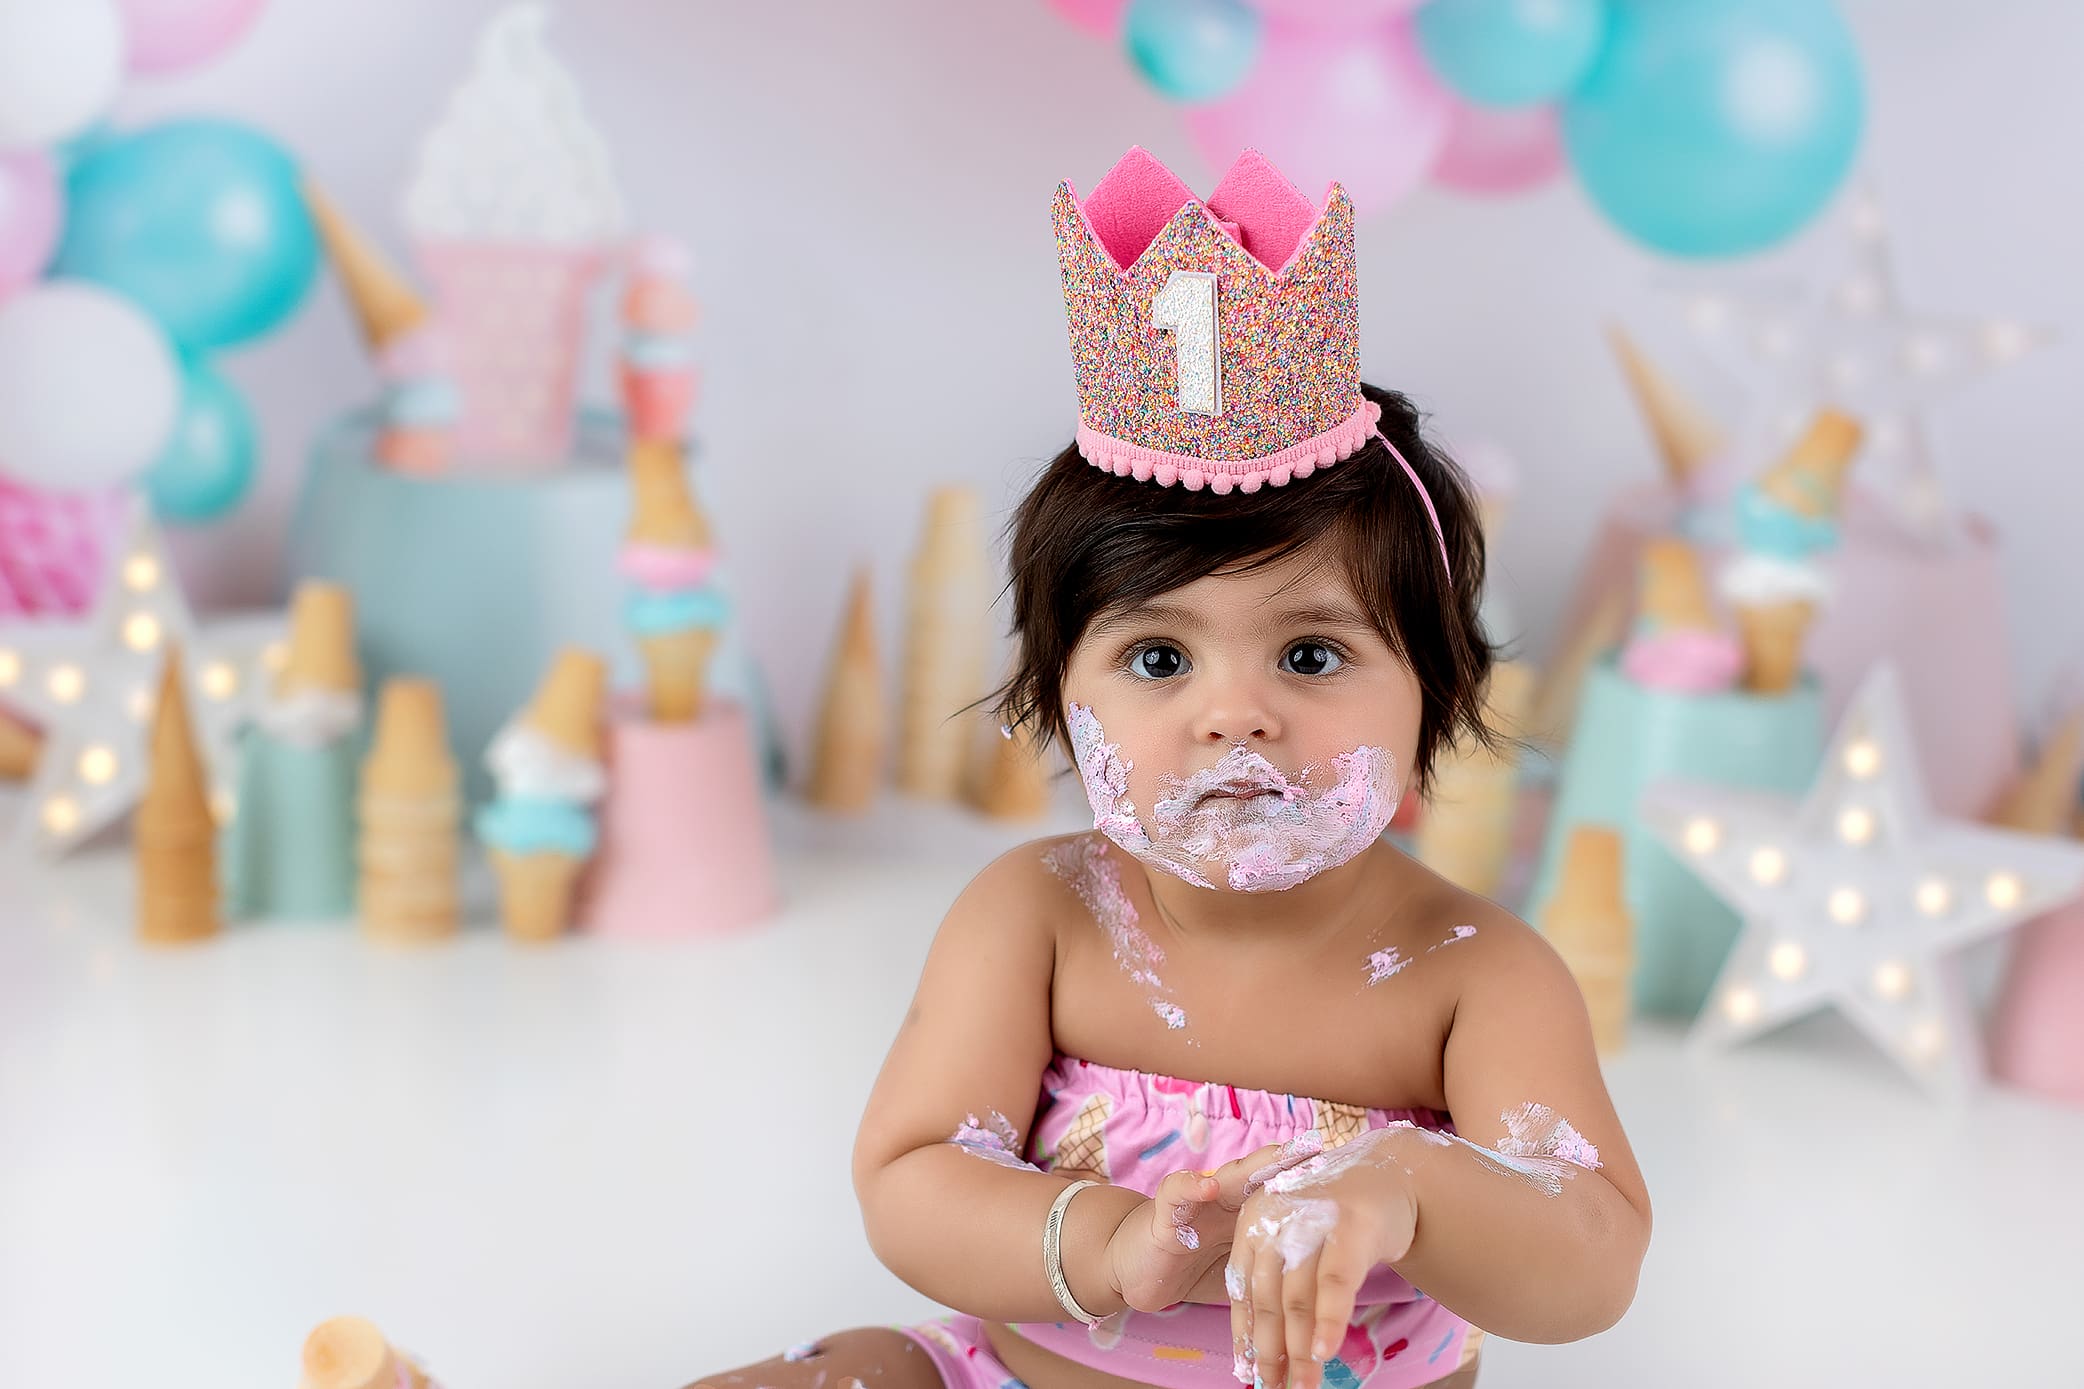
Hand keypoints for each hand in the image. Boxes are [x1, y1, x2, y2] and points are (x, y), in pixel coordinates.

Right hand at [1103, 1135, 1329, 1316]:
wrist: (1135, 1269)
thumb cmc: (1192, 1265)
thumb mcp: (1240, 1268)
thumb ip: (1273, 1267)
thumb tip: (1328, 1280)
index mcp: (1244, 1212)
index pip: (1279, 1190)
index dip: (1306, 1181)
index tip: (1342, 1170)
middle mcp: (1222, 1200)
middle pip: (1260, 1176)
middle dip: (1288, 1162)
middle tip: (1317, 1148)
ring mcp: (1194, 1203)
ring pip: (1225, 1176)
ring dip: (1251, 1166)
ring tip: (1278, 1155)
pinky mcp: (1164, 1216)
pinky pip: (1175, 1194)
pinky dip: (1189, 1188)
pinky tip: (1205, 1187)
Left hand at [1226, 1128, 1418, 1388]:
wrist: (1390, 1173)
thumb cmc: (1339, 1215)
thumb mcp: (1299, 1239)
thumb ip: (1282, 1281)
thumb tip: (1271, 1345)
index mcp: (1253, 1221)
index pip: (1242, 1289)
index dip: (1246, 1334)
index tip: (1249, 1373)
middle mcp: (1275, 1218)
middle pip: (1267, 1299)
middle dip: (1270, 1351)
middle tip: (1275, 1388)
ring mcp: (1312, 1222)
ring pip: (1298, 1298)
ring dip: (1299, 1349)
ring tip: (1302, 1385)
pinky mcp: (1350, 1228)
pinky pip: (1334, 1283)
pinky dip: (1328, 1321)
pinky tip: (1323, 1352)